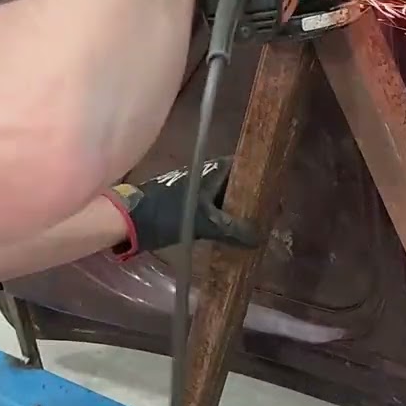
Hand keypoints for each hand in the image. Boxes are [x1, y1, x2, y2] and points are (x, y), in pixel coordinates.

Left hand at [103, 156, 258, 259]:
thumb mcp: (206, 223)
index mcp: (214, 170)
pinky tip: (231, 230)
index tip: (275, 195)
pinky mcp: (188, 201)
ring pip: (225, 194)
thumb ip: (234, 230)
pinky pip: (215, 205)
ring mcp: (196, 186)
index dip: (262, 178)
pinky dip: (225, 215)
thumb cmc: (168, 214)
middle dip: (252, 196)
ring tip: (255, 224)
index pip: (246, 166)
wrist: (131, 220)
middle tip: (269, 214)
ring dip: (238, 207)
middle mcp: (207, 173)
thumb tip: (260, 238)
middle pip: (238, 182)